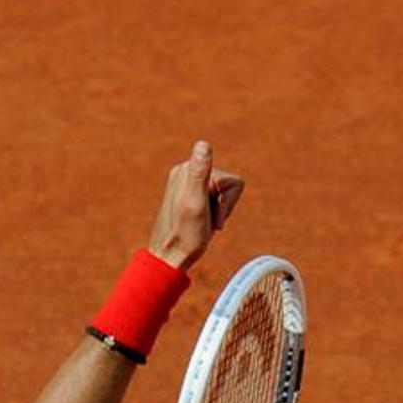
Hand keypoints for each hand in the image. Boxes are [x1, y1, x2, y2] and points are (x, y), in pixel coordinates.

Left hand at [147, 140, 244, 271]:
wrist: (170, 259)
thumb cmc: (185, 236)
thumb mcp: (195, 203)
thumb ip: (199, 173)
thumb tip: (202, 144)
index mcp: (187, 170)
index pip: (232, 181)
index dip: (227, 202)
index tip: (210, 216)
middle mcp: (186, 172)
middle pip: (228, 185)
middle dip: (223, 207)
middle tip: (206, 222)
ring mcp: (188, 184)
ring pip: (223, 194)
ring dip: (218, 212)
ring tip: (203, 224)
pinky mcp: (189, 196)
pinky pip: (215, 201)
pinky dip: (212, 215)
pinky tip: (201, 224)